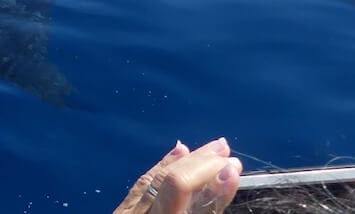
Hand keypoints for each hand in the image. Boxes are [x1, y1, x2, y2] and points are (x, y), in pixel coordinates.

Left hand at [115, 138, 242, 213]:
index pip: (186, 197)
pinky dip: (164, 166)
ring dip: (189, 161)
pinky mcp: (121, 210)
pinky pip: (142, 183)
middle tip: (228, 153)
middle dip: (202, 166)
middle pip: (173, 185)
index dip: (214, 185)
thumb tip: (220, 181)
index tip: (233, 169)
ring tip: (214, 147)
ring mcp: (128, 213)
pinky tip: (180, 150)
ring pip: (158, 179)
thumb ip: (200, 211)